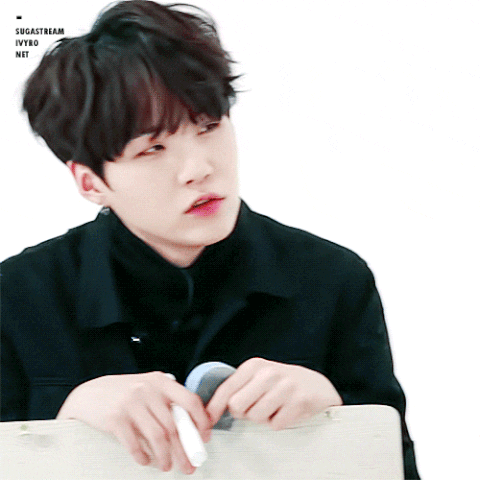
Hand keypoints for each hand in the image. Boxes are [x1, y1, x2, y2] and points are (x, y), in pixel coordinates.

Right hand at [56, 372, 211, 473]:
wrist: (87, 395)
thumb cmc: (122, 393)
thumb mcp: (147, 388)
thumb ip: (165, 400)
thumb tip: (190, 425)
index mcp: (160, 381)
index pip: (190, 400)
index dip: (200, 421)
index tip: (204, 438)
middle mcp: (148, 390)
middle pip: (174, 425)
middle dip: (184, 450)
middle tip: (189, 465)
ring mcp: (132, 403)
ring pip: (158, 437)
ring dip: (166, 457)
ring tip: (167, 466)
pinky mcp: (116, 418)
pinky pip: (135, 444)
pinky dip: (143, 457)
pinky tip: (145, 461)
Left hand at [206, 358, 341, 429]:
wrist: (316, 385)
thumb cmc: (282, 383)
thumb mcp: (259, 377)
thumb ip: (238, 389)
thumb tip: (210, 410)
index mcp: (254, 366)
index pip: (226, 389)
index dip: (214, 407)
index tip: (207, 420)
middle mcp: (268, 373)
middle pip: (237, 406)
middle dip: (244, 412)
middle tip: (255, 407)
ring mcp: (285, 386)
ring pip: (256, 417)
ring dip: (263, 418)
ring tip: (274, 407)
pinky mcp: (299, 401)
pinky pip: (276, 425)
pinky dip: (279, 423)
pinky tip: (286, 411)